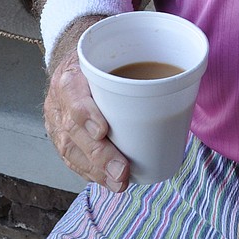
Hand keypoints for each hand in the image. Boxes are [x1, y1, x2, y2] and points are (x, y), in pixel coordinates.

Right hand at [43, 47, 129, 190]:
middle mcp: (60, 100)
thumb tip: (181, 78)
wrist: (76, 66)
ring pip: (70, 149)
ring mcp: (57, 121)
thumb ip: (137, 66)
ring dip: (96, 170)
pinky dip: (91, 172)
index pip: (72, 93)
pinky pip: (72, 159)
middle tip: (121, 170)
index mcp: (72, 74)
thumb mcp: (114, 55)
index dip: (85, 114)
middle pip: (73, 130)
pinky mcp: (61, 137)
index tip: (103, 131)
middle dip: (98, 154)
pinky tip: (108, 181)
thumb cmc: (101, 62)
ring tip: (119, 182)